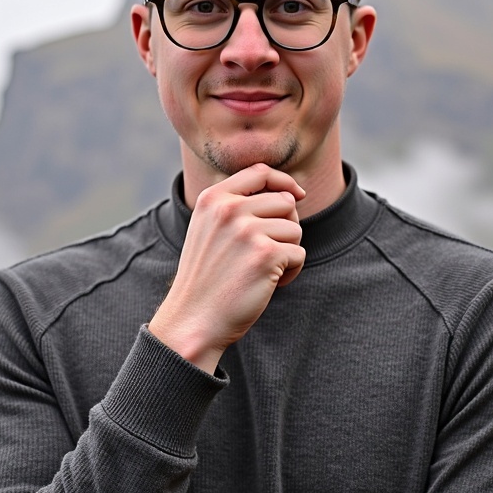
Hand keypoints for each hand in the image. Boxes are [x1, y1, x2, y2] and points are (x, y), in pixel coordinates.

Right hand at [150, 163, 305, 372]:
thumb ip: (237, 206)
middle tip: (267, 252)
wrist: (194, 319)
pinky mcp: (266, 255)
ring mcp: (247, 231)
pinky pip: (299, 254)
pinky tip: (268, 284)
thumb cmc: (207, 278)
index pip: (260, 172)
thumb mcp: (209, 230)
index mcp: (213, 199)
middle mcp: (229, 209)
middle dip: (286, 226)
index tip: (298, 195)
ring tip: (263, 270)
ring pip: (295, 228)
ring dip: (288, 252)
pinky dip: (290, 272)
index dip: (284, 181)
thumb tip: (291, 194)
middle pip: (285, 201)